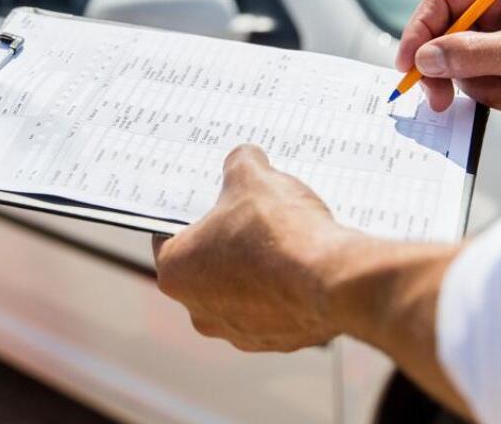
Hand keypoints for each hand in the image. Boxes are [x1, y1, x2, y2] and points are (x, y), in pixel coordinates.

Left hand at [154, 145, 471, 415]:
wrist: (332, 279)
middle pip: (206, 266)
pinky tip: (303, 265)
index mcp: (175, 271)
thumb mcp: (252, 176)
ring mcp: (239, 332)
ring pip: (241, 291)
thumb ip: (240, 163)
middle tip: (250, 215)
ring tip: (283, 239)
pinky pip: (275, 309)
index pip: (168, 236)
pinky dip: (285, 289)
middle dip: (226, 241)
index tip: (209, 201)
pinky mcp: (277, 341)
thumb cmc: (278, 230)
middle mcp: (199, 310)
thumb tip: (245, 159)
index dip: (191, 213)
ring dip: (257, 269)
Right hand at [396, 0, 500, 118]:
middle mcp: (500, 11)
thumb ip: (473, 53)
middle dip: (446, 69)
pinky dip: (497, 96)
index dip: (420, 31)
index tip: (409, 63)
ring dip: (483, 87)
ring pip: (461, 66)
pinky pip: (480, 84)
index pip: (444, 1)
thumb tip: (426, 59)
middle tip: (438, 99)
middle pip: (446, 36)